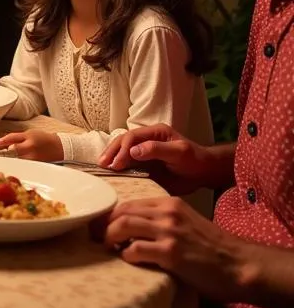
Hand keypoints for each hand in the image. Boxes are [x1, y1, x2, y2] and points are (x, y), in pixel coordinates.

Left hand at [0, 129, 61, 160]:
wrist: (58, 148)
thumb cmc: (42, 139)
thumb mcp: (29, 134)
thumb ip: (14, 138)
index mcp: (29, 139)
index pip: (13, 139)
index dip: (4, 141)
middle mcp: (31, 150)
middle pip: (13, 152)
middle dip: (8, 151)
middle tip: (9, 151)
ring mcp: (33, 159)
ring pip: (16, 160)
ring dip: (13, 158)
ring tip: (19, 155)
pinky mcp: (34, 167)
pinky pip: (22, 165)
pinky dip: (18, 163)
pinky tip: (21, 161)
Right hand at [98, 124, 217, 193]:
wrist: (204, 174)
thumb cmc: (195, 160)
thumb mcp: (180, 152)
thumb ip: (157, 149)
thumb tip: (132, 151)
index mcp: (154, 132)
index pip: (131, 137)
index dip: (121, 149)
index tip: (116, 164)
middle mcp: (146, 140)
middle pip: (122, 142)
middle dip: (111, 152)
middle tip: (103, 164)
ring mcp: (144, 152)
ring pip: (122, 152)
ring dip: (111, 159)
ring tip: (102, 168)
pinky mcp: (144, 164)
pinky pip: (128, 164)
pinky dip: (118, 168)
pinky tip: (112, 174)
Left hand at [103, 196, 246, 301]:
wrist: (240, 264)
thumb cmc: (212, 247)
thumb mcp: (186, 222)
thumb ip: (162, 219)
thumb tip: (131, 227)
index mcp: (169, 203)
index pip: (128, 203)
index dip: (110, 215)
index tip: (100, 226)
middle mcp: (167, 213)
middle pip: (121, 212)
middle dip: (103, 225)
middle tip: (95, 237)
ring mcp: (168, 232)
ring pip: (123, 226)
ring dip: (109, 238)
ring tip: (107, 248)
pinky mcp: (171, 253)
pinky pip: (135, 250)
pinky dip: (126, 256)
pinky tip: (128, 260)